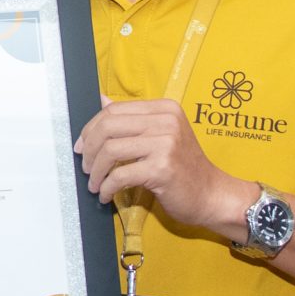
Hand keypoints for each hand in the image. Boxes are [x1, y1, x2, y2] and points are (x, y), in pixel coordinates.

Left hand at [75, 97, 253, 232]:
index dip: (91, 128)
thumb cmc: (184, 168)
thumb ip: (133, 119)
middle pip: (108, 126)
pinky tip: (106, 195)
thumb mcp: (162, 136)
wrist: (212, 195)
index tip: (82, 146)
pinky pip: (120, 175)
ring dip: (96, 171)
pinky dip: (107, 187)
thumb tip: (101, 100)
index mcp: (165, 108)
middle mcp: (166, 121)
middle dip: (89, 149)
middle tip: (86, 167)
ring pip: (110, 150)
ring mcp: (166, 144)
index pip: (114, 110)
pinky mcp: (162, 168)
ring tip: (95, 183)